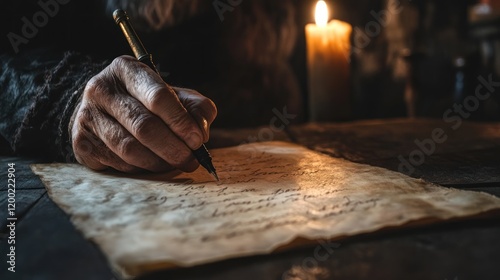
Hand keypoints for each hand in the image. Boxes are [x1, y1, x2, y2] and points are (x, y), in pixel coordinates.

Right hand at [71, 56, 216, 172]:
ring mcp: (88, 115)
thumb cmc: (146, 103)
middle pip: (144, 126)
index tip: (197, 140)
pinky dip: (141, 168)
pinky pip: (118, 162)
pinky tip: (152, 164)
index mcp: (127, 70)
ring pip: (130, 148)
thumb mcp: (174, 96)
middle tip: (191, 160)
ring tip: (174, 164)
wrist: (102, 111)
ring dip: (159, 162)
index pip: (157, 96)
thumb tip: (201, 132)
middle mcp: (102, 88)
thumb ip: (196, 108)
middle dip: (173, 148)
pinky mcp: (81, 141)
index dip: (180, 121)